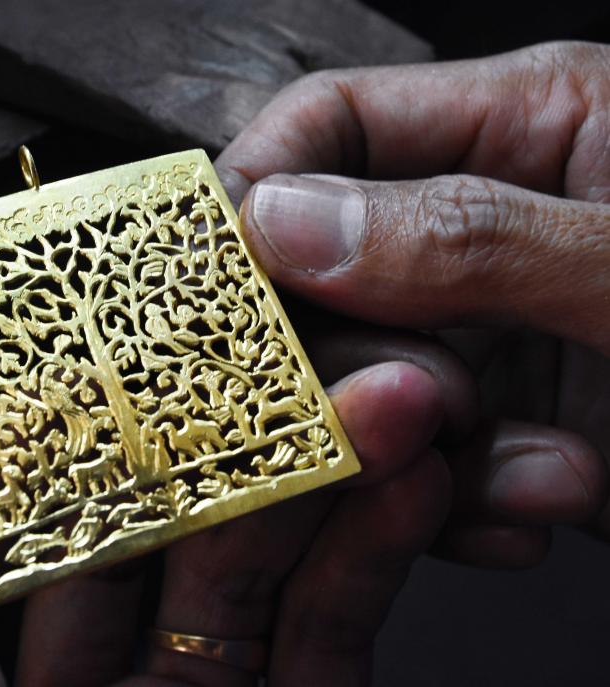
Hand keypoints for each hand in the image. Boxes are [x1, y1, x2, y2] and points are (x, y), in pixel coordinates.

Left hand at [0, 358, 468, 685]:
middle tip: (294, 350)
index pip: (22, 525)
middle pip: (162, 534)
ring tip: (386, 399)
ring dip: (326, 483)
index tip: (136, 339)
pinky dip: (372, 559)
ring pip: (260, 574)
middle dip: (234, 440)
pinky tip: (408, 489)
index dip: (80, 423)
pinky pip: (330, 641)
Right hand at [217, 41, 609, 564]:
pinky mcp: (508, 419)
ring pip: (365, 377)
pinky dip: (462, 498)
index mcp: (529, 127)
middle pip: (325, 268)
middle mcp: (490, 226)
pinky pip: (417, 454)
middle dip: (356, 354)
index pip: (327, 125)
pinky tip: (541, 501)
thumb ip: (464, 239)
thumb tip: (285, 221)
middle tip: (426, 406)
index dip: (259, 193)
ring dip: (424, 445)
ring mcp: (495, 328)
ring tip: (534, 473)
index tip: (225, 285)